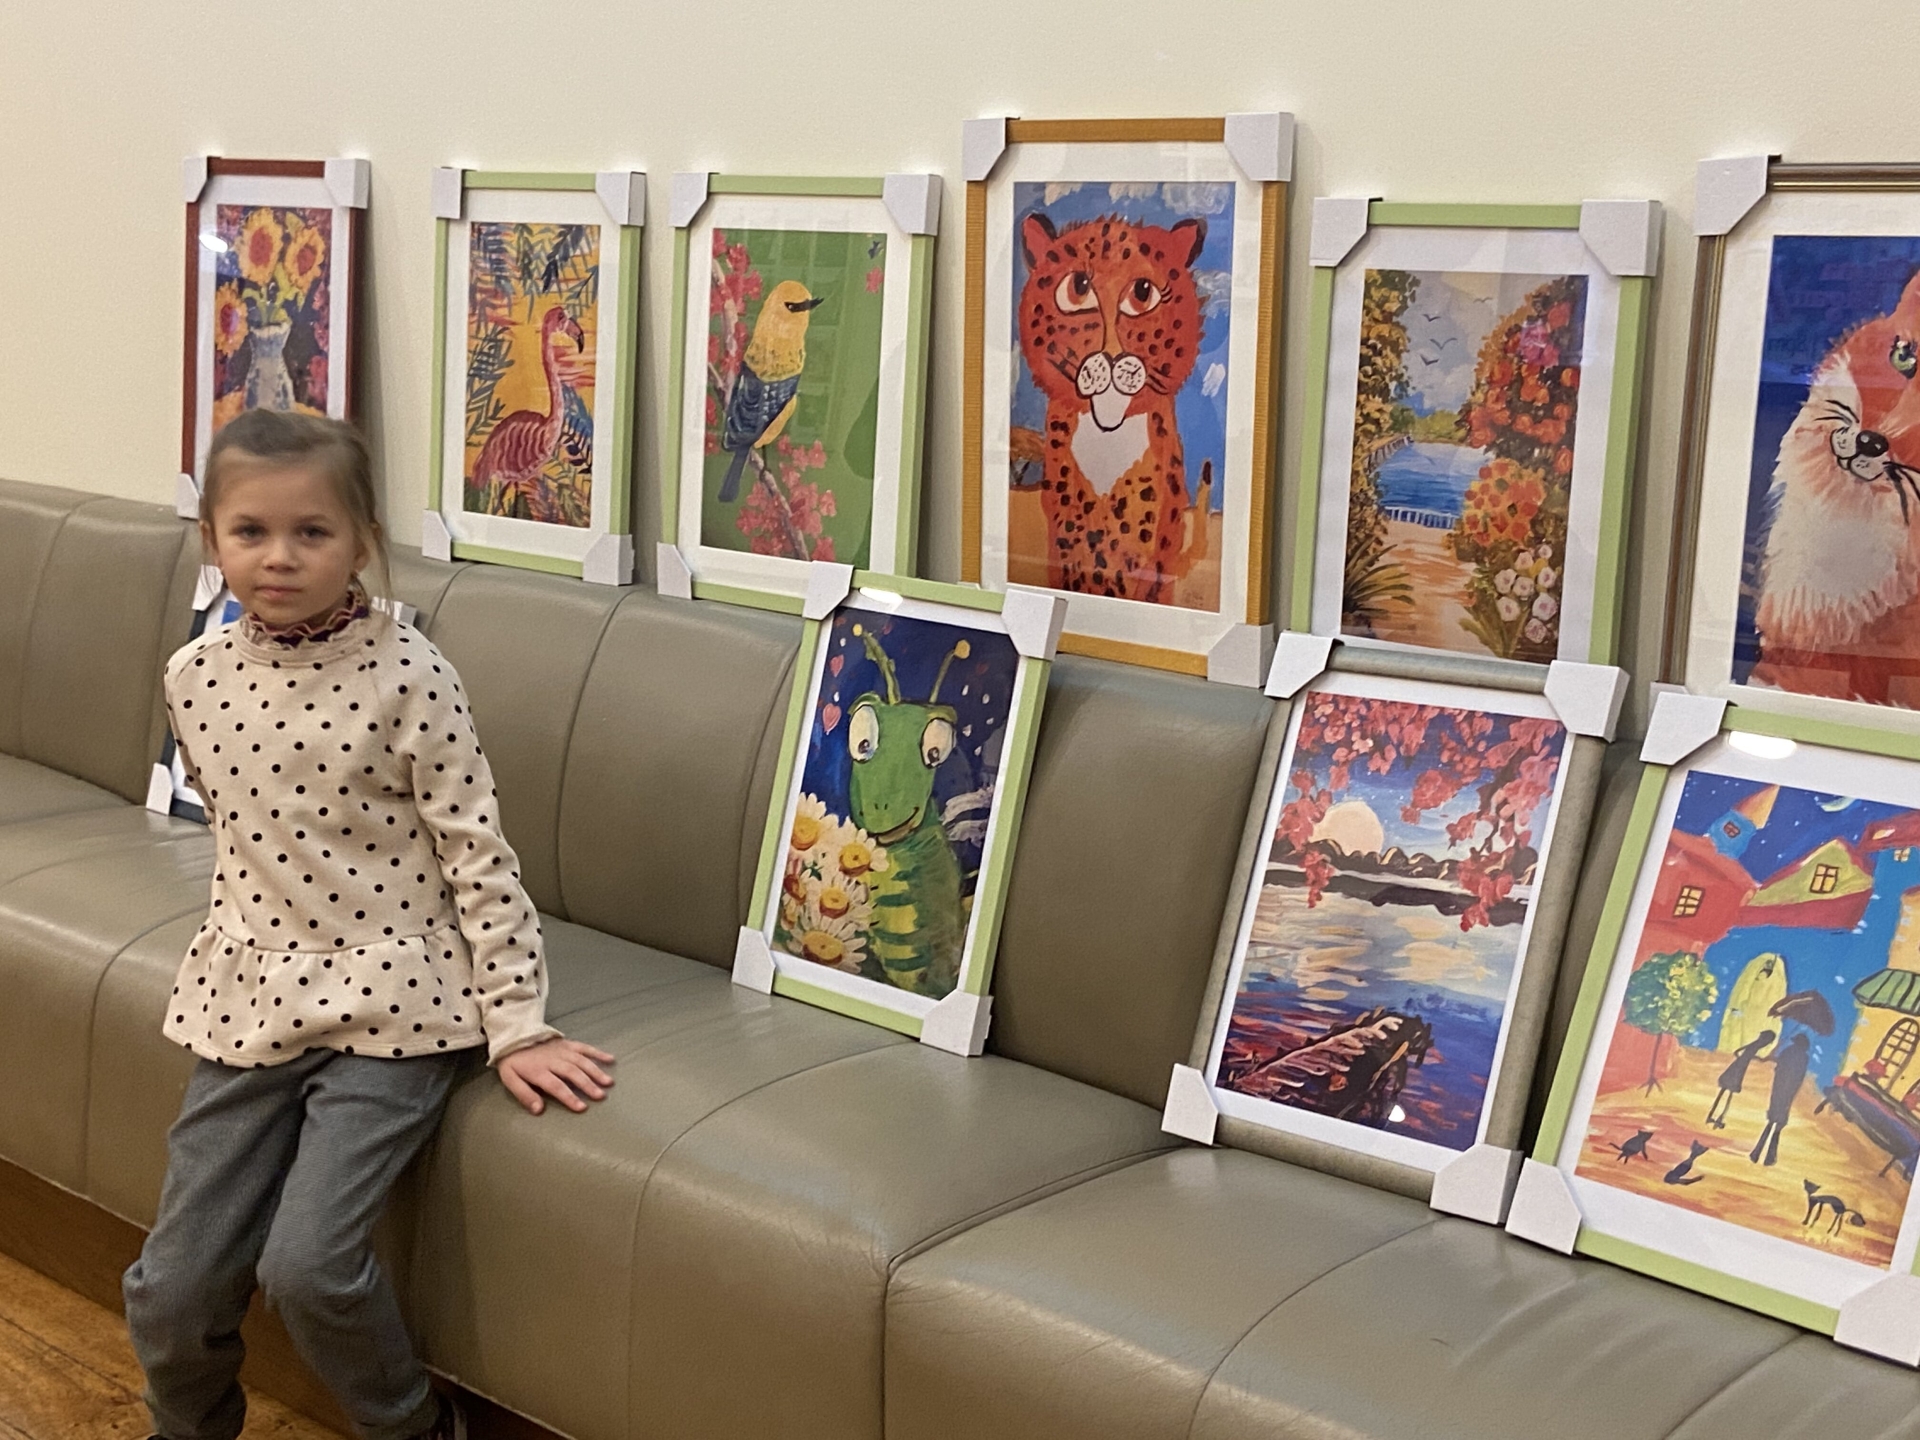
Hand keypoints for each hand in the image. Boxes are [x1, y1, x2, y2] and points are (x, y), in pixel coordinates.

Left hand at [497, 1037, 615, 1114]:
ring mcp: (562, 1050)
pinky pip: (584, 1047)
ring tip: (608, 1082)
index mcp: (538, 1070)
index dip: (569, 1097)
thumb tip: (538, 1110)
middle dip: (587, 1085)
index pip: (556, 1085)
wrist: (514, 1037)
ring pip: (581, 1061)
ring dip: (596, 1071)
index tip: (582, 1107)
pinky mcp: (568, 1043)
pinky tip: (610, 1059)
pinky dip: (598, 1053)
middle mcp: (553, 1059)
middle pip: (572, 1073)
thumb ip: (524, 1095)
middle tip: (600, 1096)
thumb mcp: (510, 1080)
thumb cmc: (514, 1063)